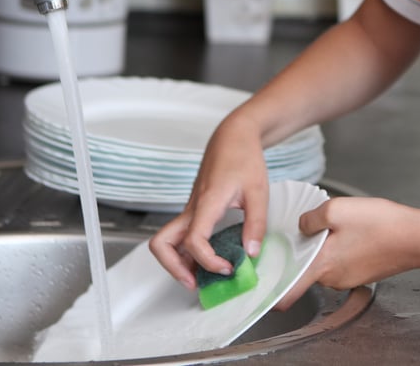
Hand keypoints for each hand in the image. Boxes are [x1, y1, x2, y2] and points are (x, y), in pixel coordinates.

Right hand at [149, 112, 269, 288]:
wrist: (233, 136)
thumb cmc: (244, 158)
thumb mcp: (259, 191)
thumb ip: (256, 224)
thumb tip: (250, 254)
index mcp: (207, 202)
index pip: (193, 240)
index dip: (207, 261)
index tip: (228, 267)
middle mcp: (192, 208)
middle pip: (161, 244)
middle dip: (174, 269)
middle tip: (197, 282)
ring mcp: (190, 208)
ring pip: (167, 240)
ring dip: (178, 262)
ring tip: (201, 275)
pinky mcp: (194, 208)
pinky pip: (181, 235)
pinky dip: (187, 252)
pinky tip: (209, 257)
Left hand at [276, 196, 419, 308]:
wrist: (415, 237)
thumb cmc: (379, 224)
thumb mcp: (336, 209)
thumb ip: (311, 218)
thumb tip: (302, 225)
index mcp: (322, 266)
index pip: (290, 293)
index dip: (273, 290)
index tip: (262, 280)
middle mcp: (333, 279)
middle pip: (306, 268)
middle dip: (303, 249)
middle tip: (308, 226)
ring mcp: (349, 278)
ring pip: (324, 262)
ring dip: (323, 245)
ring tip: (336, 223)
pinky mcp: (362, 272)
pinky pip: (341, 260)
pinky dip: (340, 246)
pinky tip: (352, 230)